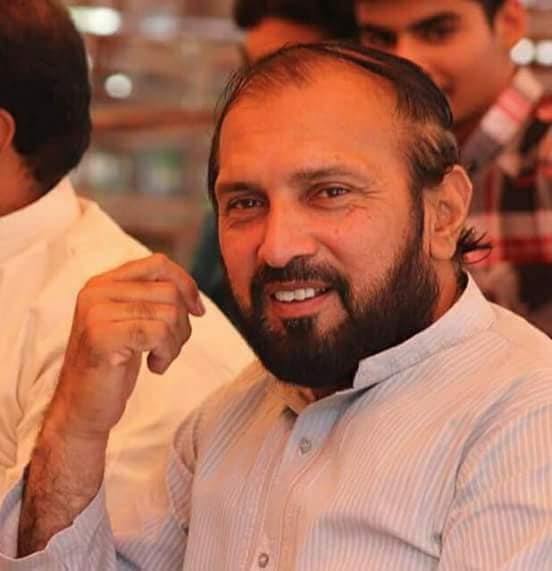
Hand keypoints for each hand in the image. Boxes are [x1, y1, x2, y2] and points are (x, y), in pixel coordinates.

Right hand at [51, 253, 204, 439]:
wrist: (82, 407)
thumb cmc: (113, 365)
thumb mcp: (132, 322)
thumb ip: (152, 299)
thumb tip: (193, 295)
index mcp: (104, 283)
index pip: (158, 263)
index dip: (186, 285)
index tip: (197, 311)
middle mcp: (97, 291)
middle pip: (169, 291)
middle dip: (182, 323)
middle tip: (169, 347)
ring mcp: (97, 312)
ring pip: (169, 313)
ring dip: (175, 343)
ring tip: (159, 358)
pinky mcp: (102, 336)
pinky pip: (159, 333)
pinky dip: (167, 354)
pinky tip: (154, 367)